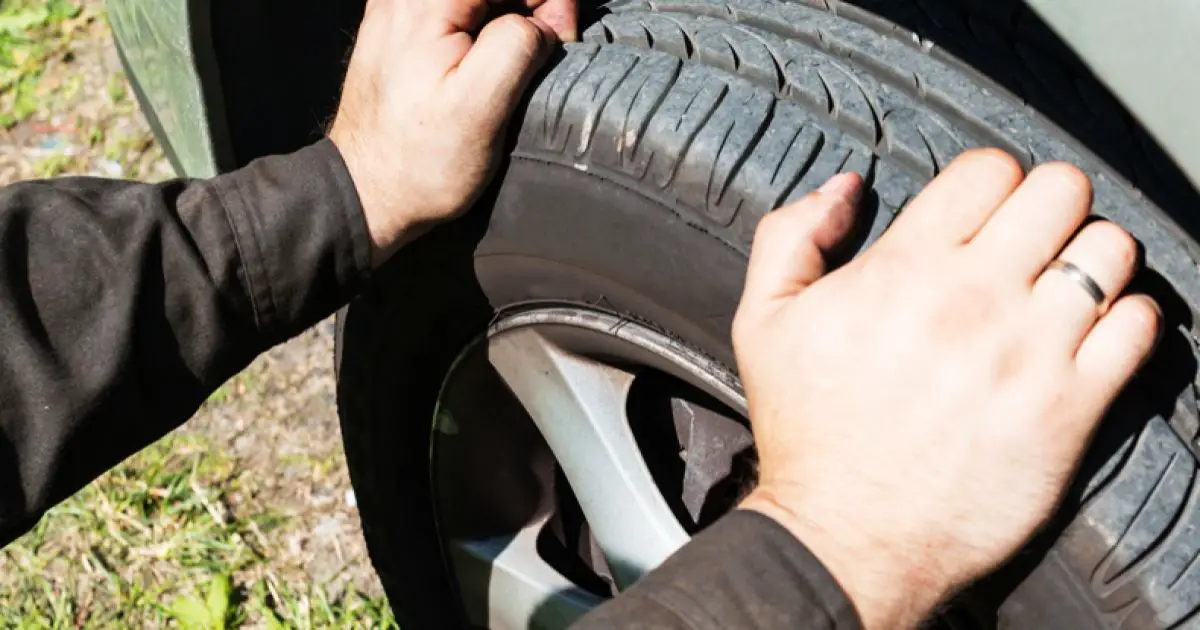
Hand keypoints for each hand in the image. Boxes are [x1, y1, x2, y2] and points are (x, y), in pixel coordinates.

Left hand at [329, 0, 577, 264]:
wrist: (367, 195)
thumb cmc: (421, 162)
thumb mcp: (480, 109)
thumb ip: (515, 47)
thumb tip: (538, 23)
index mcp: (422, 4)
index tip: (560, 37)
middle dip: (532, 3)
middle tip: (549, 50)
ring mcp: (400, 10)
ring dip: (513, 15)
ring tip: (523, 61)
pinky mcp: (401, 30)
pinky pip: (460, 11)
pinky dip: (488, 26)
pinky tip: (495, 63)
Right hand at [733, 151, 1160, 628]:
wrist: (846, 536)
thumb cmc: (807, 432)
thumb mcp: (762, 322)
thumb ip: (791, 236)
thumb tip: (844, 187)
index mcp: (903, 268)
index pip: (988, 168)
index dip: (988, 180)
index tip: (982, 211)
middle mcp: (973, 297)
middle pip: (1060, 190)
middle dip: (1048, 204)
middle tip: (1030, 240)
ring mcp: (1029, 351)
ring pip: (1110, 249)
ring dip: (1091, 257)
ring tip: (1064, 286)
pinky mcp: (1070, 407)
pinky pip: (1139, 326)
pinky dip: (1125, 319)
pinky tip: (1089, 336)